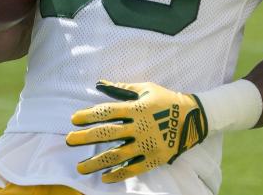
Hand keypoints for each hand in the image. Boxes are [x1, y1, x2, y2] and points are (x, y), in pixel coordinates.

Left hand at [66, 80, 207, 182]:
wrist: (194, 117)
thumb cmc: (166, 99)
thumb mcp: (146, 88)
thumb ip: (122, 88)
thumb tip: (99, 83)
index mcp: (136, 108)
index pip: (107, 112)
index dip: (89, 115)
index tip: (73, 119)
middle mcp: (139, 127)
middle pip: (107, 133)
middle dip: (86, 137)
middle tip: (69, 140)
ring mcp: (147, 144)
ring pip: (117, 155)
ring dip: (96, 162)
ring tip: (80, 167)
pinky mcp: (155, 158)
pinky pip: (134, 169)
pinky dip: (119, 174)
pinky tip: (105, 178)